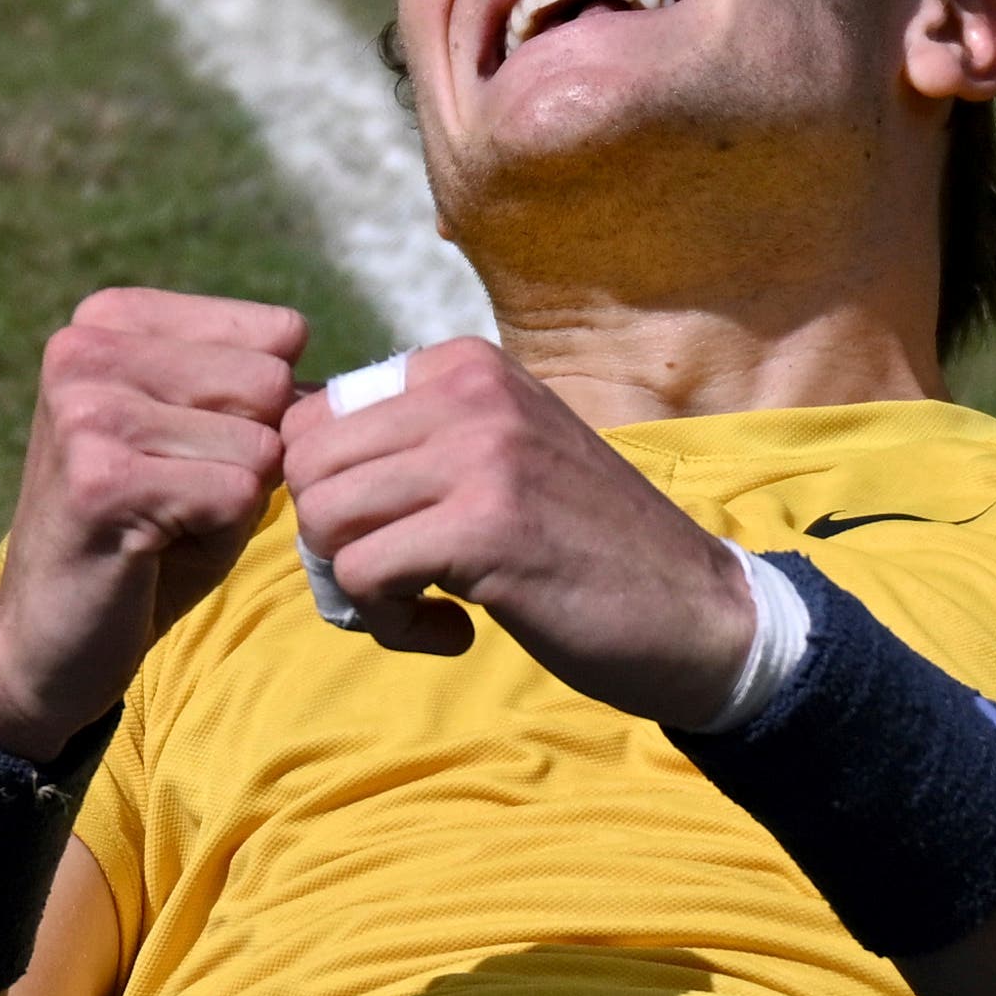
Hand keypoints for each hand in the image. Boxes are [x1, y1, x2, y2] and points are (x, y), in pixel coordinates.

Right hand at [0, 288, 305, 756]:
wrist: (49, 639)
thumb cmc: (146, 538)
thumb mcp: (205, 439)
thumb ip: (263, 393)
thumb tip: (334, 390)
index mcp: (112, 319)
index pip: (279, 333)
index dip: (267, 412)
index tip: (192, 451)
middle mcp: (88, 348)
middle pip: (272, 384)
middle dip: (252, 456)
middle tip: (178, 496)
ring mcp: (87, 409)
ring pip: (259, 444)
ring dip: (233, 503)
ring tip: (164, 523)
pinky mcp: (101, 479)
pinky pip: (236, 495)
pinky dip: (218, 538)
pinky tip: (153, 551)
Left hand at [277, 339, 758, 726]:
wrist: (699, 613)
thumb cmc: (586, 547)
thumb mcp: (500, 458)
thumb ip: (416, 442)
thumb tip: (296, 455)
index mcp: (464, 364)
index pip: (312, 416)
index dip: (327, 496)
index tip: (389, 539)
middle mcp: (469, 390)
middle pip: (305, 466)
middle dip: (330, 544)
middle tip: (393, 586)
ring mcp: (481, 454)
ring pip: (323, 518)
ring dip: (356, 589)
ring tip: (423, 609)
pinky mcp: (488, 527)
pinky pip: (363, 576)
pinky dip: (391, 625)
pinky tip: (455, 632)